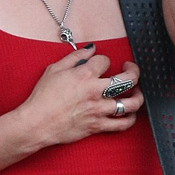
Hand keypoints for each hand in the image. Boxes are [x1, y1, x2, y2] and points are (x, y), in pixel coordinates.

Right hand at [20, 44, 143, 146]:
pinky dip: (130, 119)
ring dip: (138, 96)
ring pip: (130, 103)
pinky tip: (128, 113)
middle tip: (130, 69)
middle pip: (128, 79)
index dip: (103, 59)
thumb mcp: (54, 69)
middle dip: (134, 71)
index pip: (105, 61)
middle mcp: (95, 92)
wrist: (37, 123)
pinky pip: (122, 124)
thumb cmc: (42, 97)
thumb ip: (75, 57)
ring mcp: (98, 110)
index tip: (100, 63)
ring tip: (136, 92)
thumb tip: (91, 49)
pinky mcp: (98, 126)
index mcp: (84, 75)